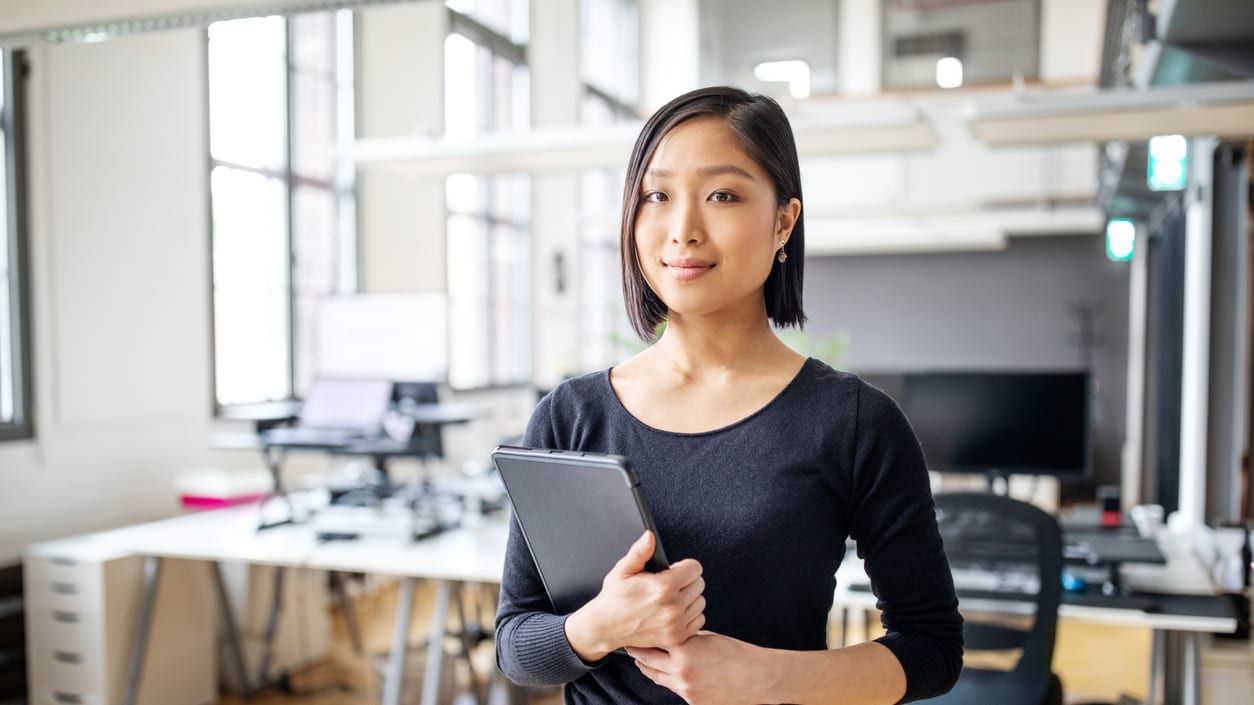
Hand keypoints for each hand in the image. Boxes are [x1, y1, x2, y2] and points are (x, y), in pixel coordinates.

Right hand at [565, 531, 705, 660]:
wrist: (605, 627)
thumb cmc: (614, 598)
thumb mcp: (623, 570)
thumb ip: (640, 551)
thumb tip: (650, 536)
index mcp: (662, 587)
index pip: (695, 568)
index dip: (684, 566)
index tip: (673, 570)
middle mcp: (672, 607)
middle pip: (699, 584)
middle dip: (687, 580)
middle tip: (670, 584)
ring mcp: (676, 624)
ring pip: (700, 602)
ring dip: (690, 598)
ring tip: (671, 598)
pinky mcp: (677, 637)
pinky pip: (699, 619)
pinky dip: (690, 615)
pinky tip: (674, 611)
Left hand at [627, 631, 776, 704]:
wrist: (757, 677)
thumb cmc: (737, 654)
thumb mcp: (708, 637)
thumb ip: (687, 637)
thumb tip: (672, 635)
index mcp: (684, 648)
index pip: (653, 639)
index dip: (642, 634)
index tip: (635, 630)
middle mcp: (680, 670)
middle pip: (646, 660)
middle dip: (636, 652)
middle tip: (629, 644)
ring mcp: (685, 688)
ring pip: (656, 677)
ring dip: (647, 667)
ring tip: (640, 658)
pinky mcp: (692, 701)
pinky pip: (673, 689)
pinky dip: (669, 680)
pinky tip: (668, 672)